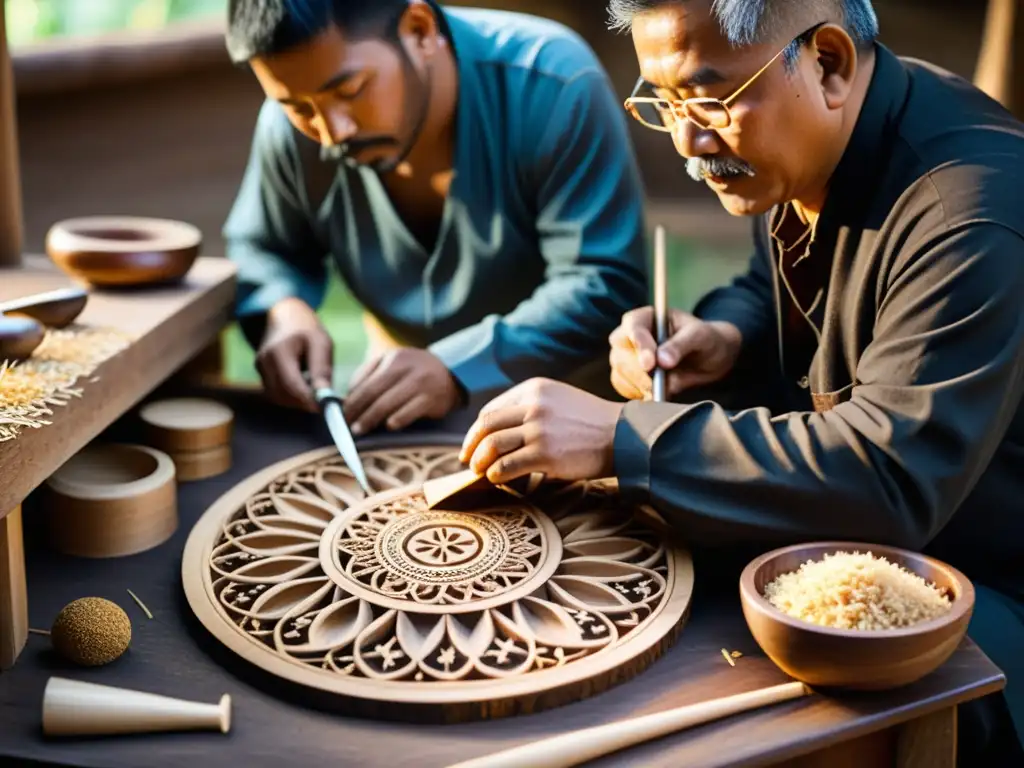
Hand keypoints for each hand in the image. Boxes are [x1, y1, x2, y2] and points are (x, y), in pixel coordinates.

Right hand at [255, 297, 332, 412]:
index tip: (325, 408)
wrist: (284, 316)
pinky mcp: (261, 373)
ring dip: (297, 400)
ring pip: (278, 397)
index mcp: (279, 351)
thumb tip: (324, 397)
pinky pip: (276, 392)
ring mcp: (260, 367)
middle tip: (323, 402)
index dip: (307, 400)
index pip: (291, 384)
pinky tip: (303, 386)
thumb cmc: (306, 328)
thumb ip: (321, 369)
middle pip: (283, 394)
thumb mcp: (321, 342)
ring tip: (314, 391)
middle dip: (304, 402)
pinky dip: (291, 395)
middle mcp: (264, 361)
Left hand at [343, 348, 461, 434]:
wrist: (452, 374)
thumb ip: (369, 374)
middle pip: (374, 393)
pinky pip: (410, 412)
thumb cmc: (414, 371)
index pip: (367, 382)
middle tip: (347, 426)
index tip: (340, 414)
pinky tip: (388, 426)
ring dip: (371, 419)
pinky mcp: (432, 399)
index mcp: (394, 359)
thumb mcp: (393, 363)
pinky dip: (397, 420)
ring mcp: (421, 384)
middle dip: (358, 412)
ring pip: (389, 404)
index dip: (352, 400)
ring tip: (360, 430)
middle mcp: (407, 369)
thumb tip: (348, 396)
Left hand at [459, 378, 623, 483]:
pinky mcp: (545, 453)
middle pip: (486, 426)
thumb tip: (499, 431)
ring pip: (492, 445)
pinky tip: (497, 479)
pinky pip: (507, 465)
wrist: (623, 436)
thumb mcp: (559, 400)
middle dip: (471, 446)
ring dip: (480, 462)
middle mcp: (533, 405)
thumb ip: (531, 408)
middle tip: (467, 461)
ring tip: (480, 472)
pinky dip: (496, 474)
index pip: (491, 410)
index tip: (472, 444)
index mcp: (534, 389)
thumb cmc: (591, 423)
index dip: (477, 430)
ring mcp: (539, 429)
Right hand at [608, 306, 741, 399]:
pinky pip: (623, 386)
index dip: (639, 345)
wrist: (709, 359)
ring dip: (639, 384)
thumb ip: (681, 345)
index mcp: (646, 317)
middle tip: (657, 383)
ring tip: (661, 388)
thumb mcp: (700, 336)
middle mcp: (631, 335)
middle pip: (620, 352)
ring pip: (620, 371)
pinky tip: (654, 394)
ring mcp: (627, 356)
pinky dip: (637, 393)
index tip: (650, 364)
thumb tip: (662, 361)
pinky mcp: (629, 376)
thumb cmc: (704, 339)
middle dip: (638, 370)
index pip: (633, 326)